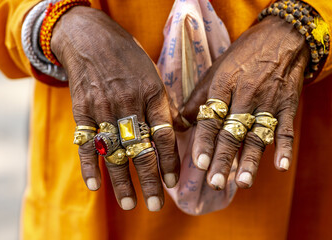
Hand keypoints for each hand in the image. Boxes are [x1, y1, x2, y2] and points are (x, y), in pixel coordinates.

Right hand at [51, 6, 179, 210]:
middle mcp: (129, 104)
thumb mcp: (153, 75)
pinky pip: (84, 142)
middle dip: (149, 180)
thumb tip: (182, 130)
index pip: (164, 136)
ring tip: (129, 204)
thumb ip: (165, 104)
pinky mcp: (82, 110)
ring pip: (114, 152)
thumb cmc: (128, 58)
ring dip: (121, 181)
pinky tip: (95, 186)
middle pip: (141, 150)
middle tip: (156, 205)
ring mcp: (103, 108)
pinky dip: (88, 165)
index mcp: (151, 94)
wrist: (90, 38)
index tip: (173, 183)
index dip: (170, 161)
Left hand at [181, 16, 308, 188]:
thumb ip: (197, 99)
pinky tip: (280, 166)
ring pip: (258, 135)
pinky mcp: (287, 105)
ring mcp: (268, 101)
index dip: (205, 141)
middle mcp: (245, 95)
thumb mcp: (214, 72)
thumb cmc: (241, 58)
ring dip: (251, 160)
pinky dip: (285, 148)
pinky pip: (287, 129)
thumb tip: (178, 124)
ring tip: (243, 182)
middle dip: (223, 158)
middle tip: (215, 182)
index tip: (199, 163)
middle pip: (232, 132)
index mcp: (223, 85)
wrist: (280, 39)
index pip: (211, 118)